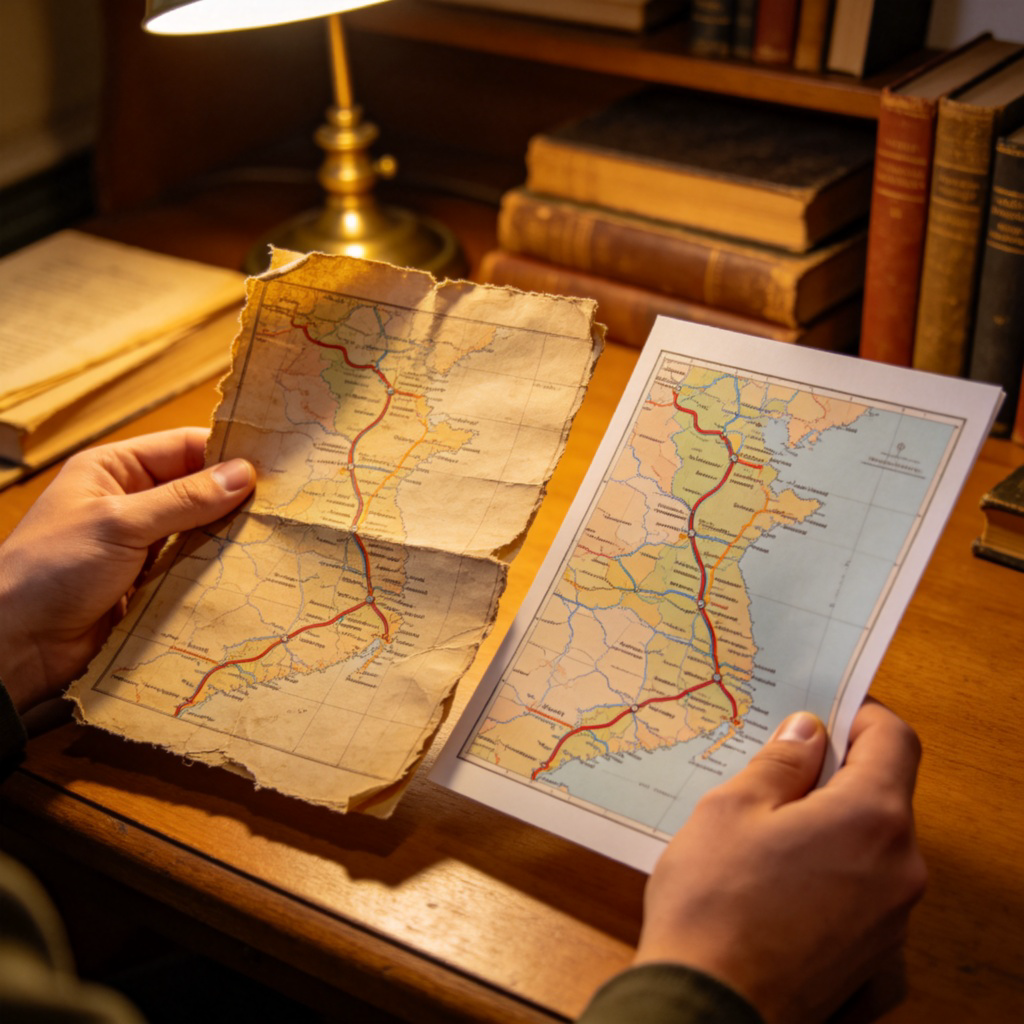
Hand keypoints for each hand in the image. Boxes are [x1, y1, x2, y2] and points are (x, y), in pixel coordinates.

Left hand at [0, 428, 254, 711]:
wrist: (16, 644)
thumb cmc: (52, 569)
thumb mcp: (119, 523)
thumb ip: (183, 500)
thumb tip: (243, 475)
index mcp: (114, 470)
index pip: (184, 448)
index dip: (228, 453)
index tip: (277, 465)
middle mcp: (131, 503)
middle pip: (198, 490)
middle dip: (238, 498)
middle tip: (289, 506)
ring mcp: (142, 546)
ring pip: (201, 532)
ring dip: (232, 537)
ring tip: (280, 538)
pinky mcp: (151, 584)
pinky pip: (195, 569)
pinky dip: (219, 570)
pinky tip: (253, 572)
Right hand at [634, 700, 925, 1023]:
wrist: (709, 1011)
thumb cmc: (714, 903)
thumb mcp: (732, 809)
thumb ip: (780, 763)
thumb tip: (809, 732)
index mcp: (871, 819)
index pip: (895, 740)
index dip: (861, 715)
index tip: (826, 712)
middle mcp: (900, 869)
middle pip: (885, 794)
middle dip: (836, 773)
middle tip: (776, 769)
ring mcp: (892, 920)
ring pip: (872, 845)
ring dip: (830, 824)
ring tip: (764, 830)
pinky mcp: (874, 958)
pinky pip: (863, 892)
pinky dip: (831, 872)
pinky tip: (776, 881)